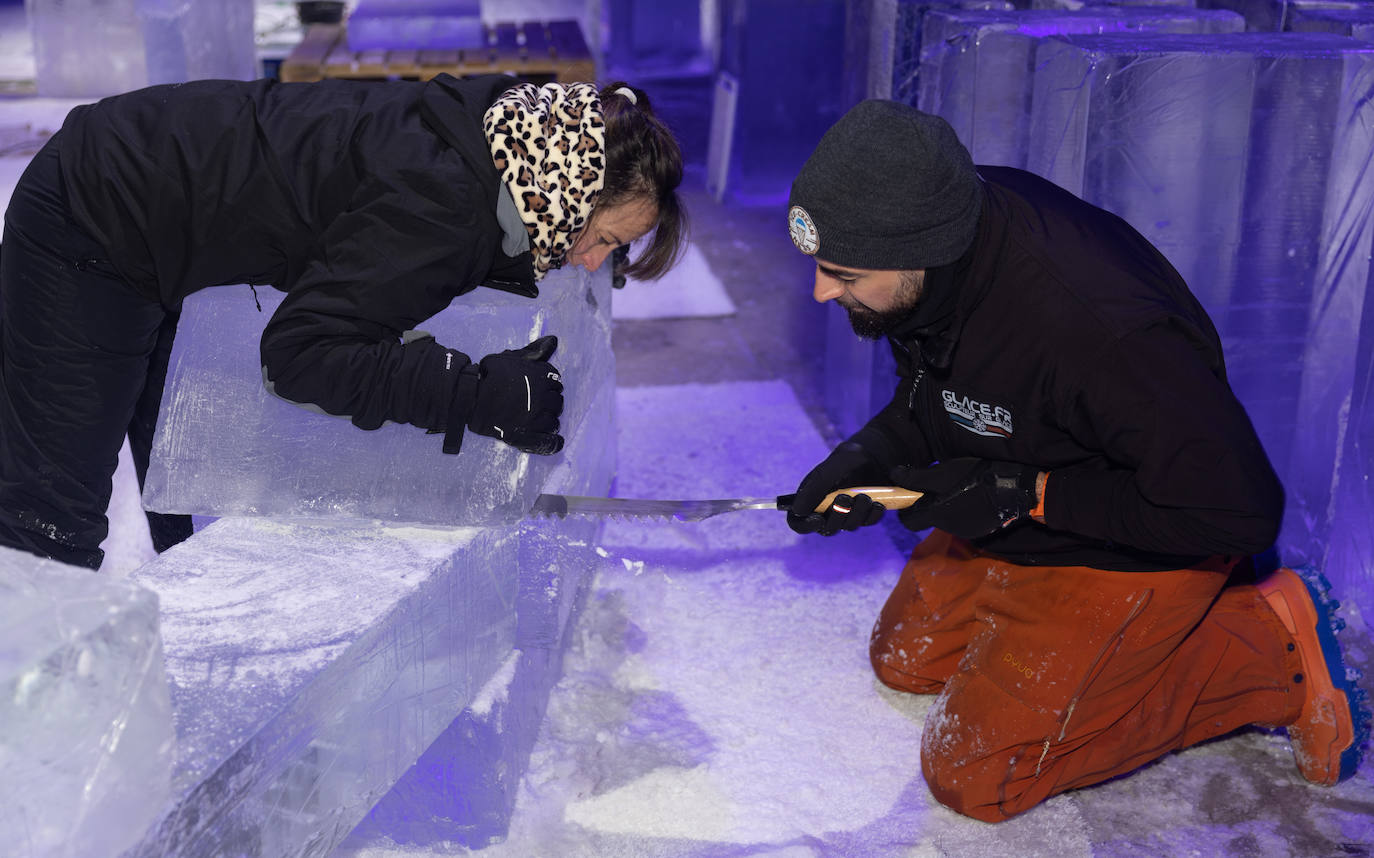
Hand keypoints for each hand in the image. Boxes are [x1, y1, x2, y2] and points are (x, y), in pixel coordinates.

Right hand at [468, 335, 564, 454]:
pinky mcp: (527, 434)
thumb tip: (554, 341)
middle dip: (549, 402)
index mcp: (540, 377)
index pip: (555, 382)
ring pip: (553, 420)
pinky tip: (556, 440)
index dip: (548, 385)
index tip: (540, 388)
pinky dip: (553, 442)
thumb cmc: (490, 376)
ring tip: (539, 419)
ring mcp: (535, 417)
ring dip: (549, 419)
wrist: (472, 399)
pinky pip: (547, 440)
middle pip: (557, 401)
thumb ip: (534, 351)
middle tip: (537, 403)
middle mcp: (542, 396)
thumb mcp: (510, 358)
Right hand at [787, 441, 890, 534]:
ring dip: (857, 512)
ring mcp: (847, 516)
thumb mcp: (827, 471)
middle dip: (838, 515)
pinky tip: (876, 503)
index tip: (818, 519)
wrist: (871, 456)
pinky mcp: (865, 516)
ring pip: (849, 526)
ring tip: (863, 496)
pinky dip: (872, 514)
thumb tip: (798, 510)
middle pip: (827, 529)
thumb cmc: (844, 462)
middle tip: (845, 498)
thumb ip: (813, 489)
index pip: (799, 523)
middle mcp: (827, 513)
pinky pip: (868, 522)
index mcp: (810, 502)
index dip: (806, 525)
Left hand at [891, 458, 1039, 538]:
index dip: (905, 509)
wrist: (1014, 488)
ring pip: (947, 519)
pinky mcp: (980, 530)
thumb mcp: (943, 472)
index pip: (908, 522)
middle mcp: (949, 527)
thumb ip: (916, 478)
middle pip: (928, 518)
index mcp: (936, 514)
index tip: (910, 496)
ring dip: (947, 506)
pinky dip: (963, 510)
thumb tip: (893, 475)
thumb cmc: (975, 477)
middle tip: (937, 486)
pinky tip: (974, 495)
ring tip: (959, 487)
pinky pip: (963, 521)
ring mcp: (966, 531)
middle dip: (928, 505)